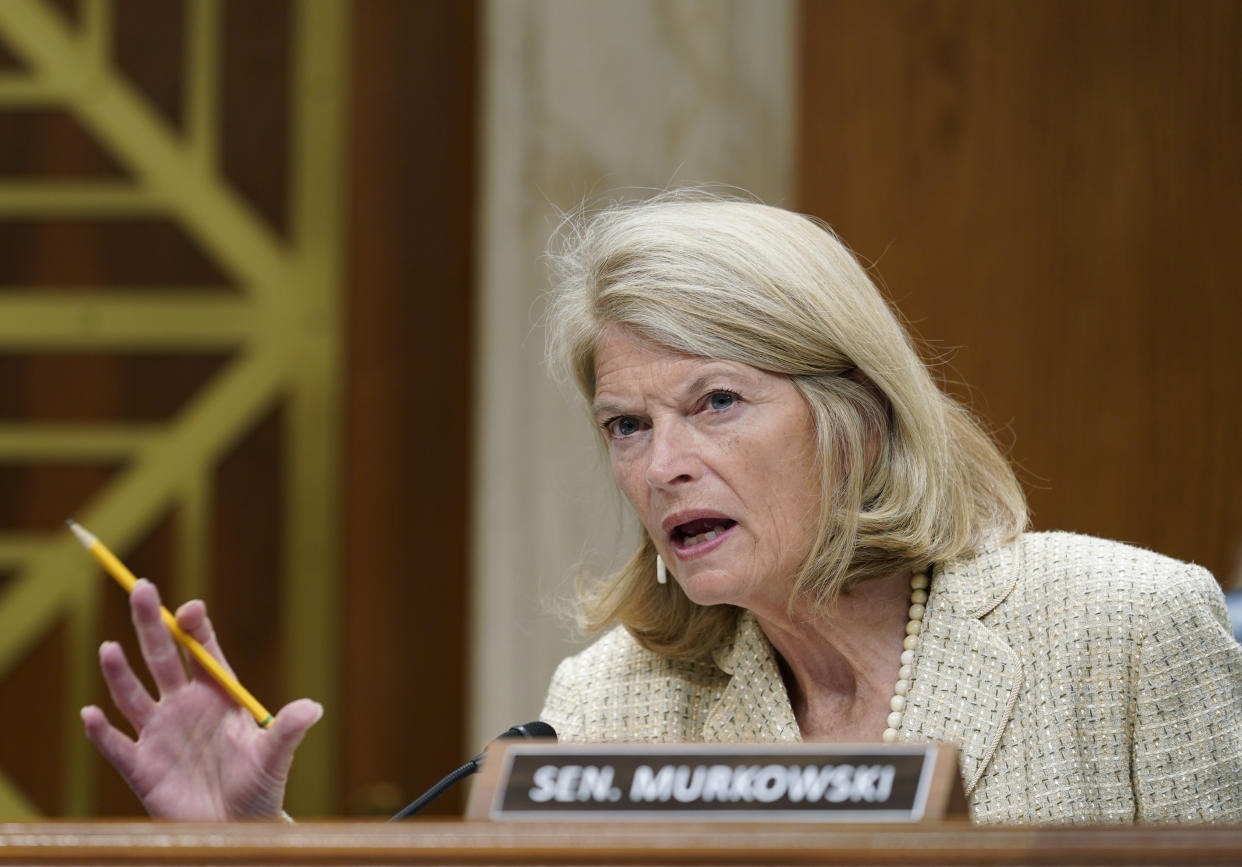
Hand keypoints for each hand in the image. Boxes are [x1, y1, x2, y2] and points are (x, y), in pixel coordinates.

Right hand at [82, 579, 321, 818]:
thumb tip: (313, 708)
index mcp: (218, 695)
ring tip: (109, 647)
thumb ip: (288, 731)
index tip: (191, 609)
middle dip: (153, 624)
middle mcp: (185, 707)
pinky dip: (102, 732)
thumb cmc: (260, 788)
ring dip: (119, 673)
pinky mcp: (141, 768)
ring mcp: (160, 735)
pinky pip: (116, 746)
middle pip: (163, 657)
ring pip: (133, 695)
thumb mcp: (275, 758)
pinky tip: (91, 714)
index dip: (195, 627)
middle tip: (143, 588)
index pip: (203, 651)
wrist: (236, 832)